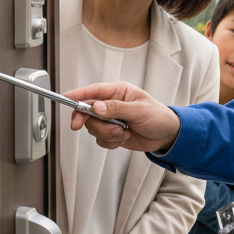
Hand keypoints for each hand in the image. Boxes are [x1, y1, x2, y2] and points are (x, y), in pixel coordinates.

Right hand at [65, 81, 180, 152]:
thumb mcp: (138, 110)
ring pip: (93, 128)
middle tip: (88, 126)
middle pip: (87, 112)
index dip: (78, 94)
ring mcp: (110, 120)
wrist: (166, 136)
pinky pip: (100, 140)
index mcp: (118, 92)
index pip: (93, 91)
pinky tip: (124, 138)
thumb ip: (116, 108)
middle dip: (92, 122)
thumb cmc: (158, 116)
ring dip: (107, 133)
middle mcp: (111, 105)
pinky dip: (111, 142)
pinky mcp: (111, 134)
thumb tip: (97, 107)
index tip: (66, 98)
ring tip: (123, 132)